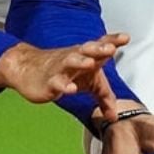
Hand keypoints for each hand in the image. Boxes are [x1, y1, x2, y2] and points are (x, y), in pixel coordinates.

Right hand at [0, 33, 130, 120]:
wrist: (28, 69)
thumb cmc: (66, 73)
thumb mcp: (89, 84)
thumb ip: (104, 98)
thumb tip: (115, 116)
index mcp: (87, 56)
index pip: (101, 45)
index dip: (113, 40)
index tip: (125, 37)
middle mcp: (74, 58)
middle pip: (87, 50)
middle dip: (99, 48)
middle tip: (110, 48)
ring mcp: (61, 69)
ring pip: (71, 62)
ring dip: (81, 61)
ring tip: (91, 63)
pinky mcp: (49, 82)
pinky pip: (56, 82)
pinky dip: (64, 85)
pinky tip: (70, 89)